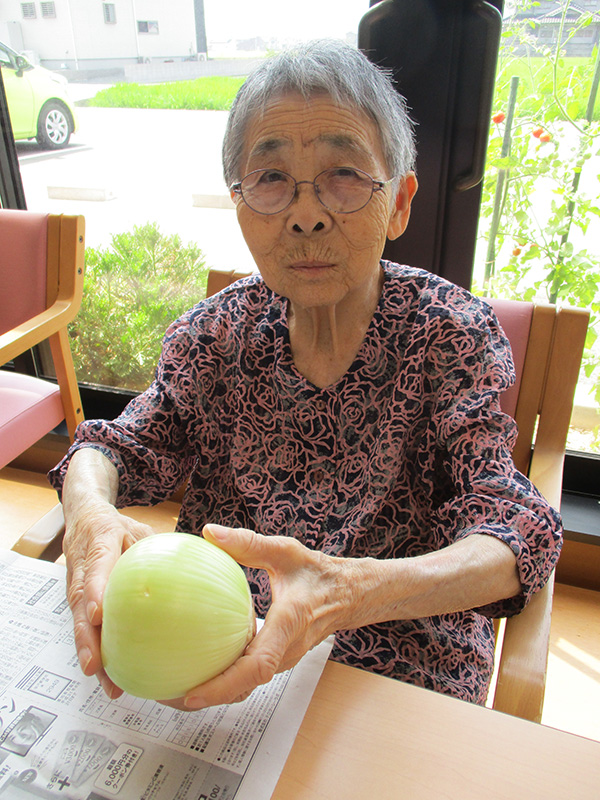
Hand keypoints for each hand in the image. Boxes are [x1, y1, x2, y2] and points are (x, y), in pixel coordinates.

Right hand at [63, 500, 154, 697]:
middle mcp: (83, 564)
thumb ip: (165, 547)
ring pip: (77, 619)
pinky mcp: (77, 599)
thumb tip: (205, 566)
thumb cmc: (117, 526)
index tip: (99, 614)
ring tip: (102, 677)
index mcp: (100, 539)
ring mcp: (76, 583)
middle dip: (85, 635)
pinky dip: (94, 648)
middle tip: (96, 663)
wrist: (84, 517)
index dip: (95, 589)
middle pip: (79, 602)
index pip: (96, 563)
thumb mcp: (142, 529)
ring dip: (87, 649)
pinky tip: (110, 673)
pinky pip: (83, 624)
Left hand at [180, 524, 356, 710]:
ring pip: (247, 685)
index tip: (194, 694)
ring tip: (177, 688)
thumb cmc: (316, 572)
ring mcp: (283, 658)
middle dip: (209, 696)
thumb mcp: (285, 551)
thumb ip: (248, 543)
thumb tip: (209, 532)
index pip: (258, 665)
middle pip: (246, 685)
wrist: (347, 594)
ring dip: (216, 692)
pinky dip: (226, 680)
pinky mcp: (278, 658)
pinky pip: (250, 676)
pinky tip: (201, 667)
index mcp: (288, 623)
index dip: (225, 684)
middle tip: (168, 695)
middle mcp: (286, 649)